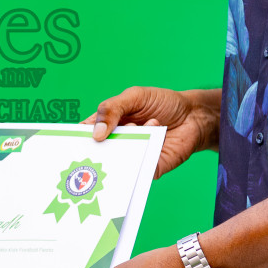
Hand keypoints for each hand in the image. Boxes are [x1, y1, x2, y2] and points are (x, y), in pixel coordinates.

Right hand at [85, 86, 219, 176]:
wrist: (194, 115)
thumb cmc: (163, 103)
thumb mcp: (134, 96)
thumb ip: (112, 109)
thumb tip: (95, 133)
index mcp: (109, 124)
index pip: (86, 133)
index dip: (77, 137)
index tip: (72, 138)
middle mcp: (119, 143)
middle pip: (98, 153)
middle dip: (96, 147)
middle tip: (97, 139)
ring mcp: (133, 156)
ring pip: (117, 162)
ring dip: (124, 144)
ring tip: (136, 127)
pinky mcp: (149, 168)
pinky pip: (138, 171)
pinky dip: (142, 154)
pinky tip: (154, 133)